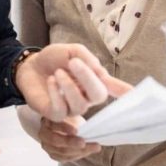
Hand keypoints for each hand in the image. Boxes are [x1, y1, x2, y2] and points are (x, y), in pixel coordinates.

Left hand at [16, 43, 132, 121]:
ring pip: (80, 105)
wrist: (30, 65)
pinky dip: (56, 93)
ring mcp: (71, 108)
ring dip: (69, 86)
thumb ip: (88, 60)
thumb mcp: (73, 51)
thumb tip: (101, 73)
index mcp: (94, 83)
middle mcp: (86, 98)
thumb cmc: (54, 59)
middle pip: (98, 96)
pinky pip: (61, 110)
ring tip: (58, 72)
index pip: (114, 90)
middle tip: (75, 62)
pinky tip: (51, 81)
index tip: (136, 94)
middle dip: (88, 78)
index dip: (126, 93)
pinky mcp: (55, 114)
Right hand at [38, 115, 100, 161]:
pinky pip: (65, 158)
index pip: (52, 124)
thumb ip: (73, 120)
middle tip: (85, 142)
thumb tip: (85, 127)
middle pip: (55, 141)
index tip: (76, 130)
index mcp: (46, 120)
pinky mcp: (53, 155)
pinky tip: (87, 151)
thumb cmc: (67, 119)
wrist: (63, 126)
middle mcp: (43, 134)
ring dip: (79, 151)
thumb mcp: (70, 115)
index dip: (64, 127)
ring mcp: (47, 146)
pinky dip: (77, 155)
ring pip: (61, 152)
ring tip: (94, 147)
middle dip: (71, 142)